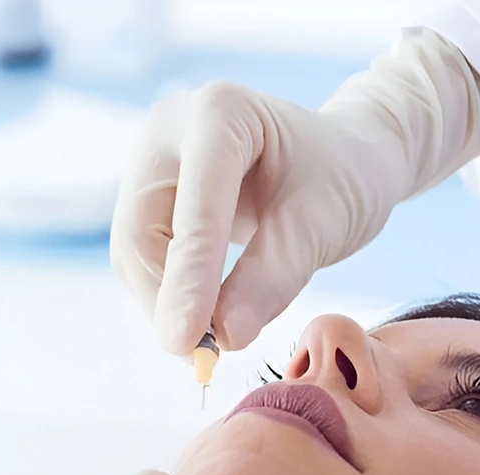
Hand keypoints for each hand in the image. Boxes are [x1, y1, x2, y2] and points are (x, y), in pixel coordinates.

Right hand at [110, 29, 479, 355]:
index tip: (188, 342)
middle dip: (169, 298)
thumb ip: (273, 279)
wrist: (344, 158)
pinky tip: (203, 318)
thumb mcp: (320, 228)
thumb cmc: (342, 179)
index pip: (195, 211)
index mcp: (220, 113)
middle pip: (142, 231)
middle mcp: (171, 125)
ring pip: (134, 250)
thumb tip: (223, 337)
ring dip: (165, 303)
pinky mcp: (152, 190)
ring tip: (210, 343)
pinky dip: (170, 293)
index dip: (189, 281)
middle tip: (203, 357)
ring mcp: (154, 158)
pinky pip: (143, 255)